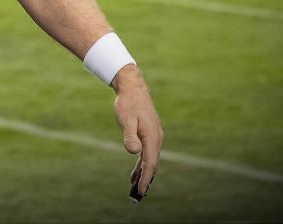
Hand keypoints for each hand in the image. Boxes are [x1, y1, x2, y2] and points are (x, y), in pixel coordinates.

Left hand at [111, 64, 162, 200]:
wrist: (132, 88)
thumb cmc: (128, 103)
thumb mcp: (126, 119)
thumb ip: (129, 135)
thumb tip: (134, 152)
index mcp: (151, 137)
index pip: (150, 163)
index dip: (146, 178)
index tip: (140, 191)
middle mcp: (156, 138)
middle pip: (152, 164)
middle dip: (146, 180)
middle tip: (138, 195)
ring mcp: (154, 136)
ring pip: (150, 159)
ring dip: (144, 173)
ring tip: (136, 187)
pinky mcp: (149, 134)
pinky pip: (147, 153)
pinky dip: (142, 164)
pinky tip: (135, 172)